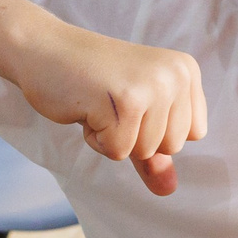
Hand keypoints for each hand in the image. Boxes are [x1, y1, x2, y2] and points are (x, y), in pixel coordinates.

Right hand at [15, 18, 207, 194]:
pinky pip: (117, 152)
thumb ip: (155, 151)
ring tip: (99, 104)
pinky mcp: (124, 103)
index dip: (157, 130)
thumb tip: (169, 189)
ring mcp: (151, 87)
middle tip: (111, 103)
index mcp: (186, 71)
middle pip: (171, 146)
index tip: (131, 101)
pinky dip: (95, 139)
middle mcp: (175, 75)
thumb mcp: (134, 112)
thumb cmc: (90, 80)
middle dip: (135, 137)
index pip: (193, 134)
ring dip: (113, 137)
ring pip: (144, 152)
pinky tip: (86, 107)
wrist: (43, 48)